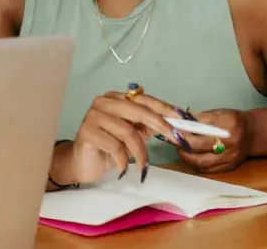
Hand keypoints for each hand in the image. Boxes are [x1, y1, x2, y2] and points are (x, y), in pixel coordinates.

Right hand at [62, 91, 181, 184]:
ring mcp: (92, 116)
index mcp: (115, 99)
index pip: (143, 99)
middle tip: (176, 139)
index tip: (183, 119)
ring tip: (142, 164)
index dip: (164, 108)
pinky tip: (122, 168)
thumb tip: (176, 123)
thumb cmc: (109, 148)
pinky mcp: (86, 132)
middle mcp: (102, 102)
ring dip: (140, 152)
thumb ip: (148, 126)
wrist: (83, 164)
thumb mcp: (133, 135)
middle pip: (137, 110)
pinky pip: (115, 146)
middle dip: (160, 125)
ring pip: (127, 131)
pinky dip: (123, 160)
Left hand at [176, 109, 253, 172]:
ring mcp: (230, 156)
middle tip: (172, 139)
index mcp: (229, 122)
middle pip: (199, 144)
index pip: (201, 125)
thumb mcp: (220, 113)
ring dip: (186, 156)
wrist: (254, 134)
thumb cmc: (233, 120)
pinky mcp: (229, 166)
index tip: (172, 126)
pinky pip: (207, 169)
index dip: (184, 127)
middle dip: (182, 142)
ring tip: (178, 149)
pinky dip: (195, 164)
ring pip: (202, 161)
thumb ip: (201, 118)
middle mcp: (231, 141)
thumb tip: (179, 120)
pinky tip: (188, 157)